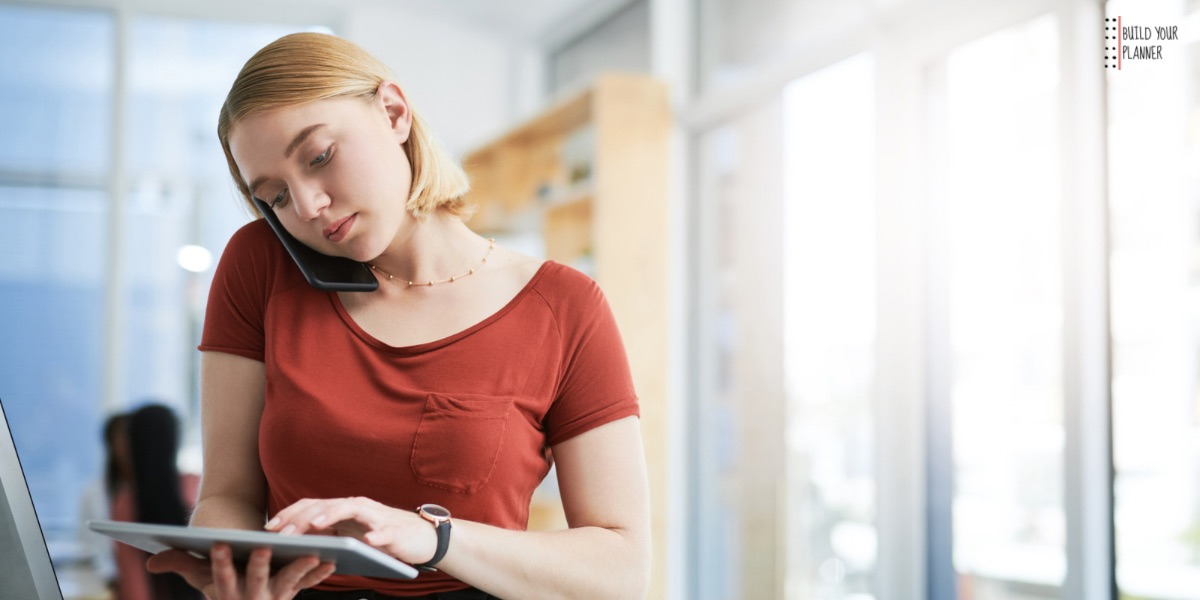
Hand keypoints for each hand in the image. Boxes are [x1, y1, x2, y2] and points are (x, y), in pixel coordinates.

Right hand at [146, 543, 335, 599]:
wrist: (244, 597)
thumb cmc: (221, 578)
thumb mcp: (199, 575)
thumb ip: (179, 564)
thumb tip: (151, 561)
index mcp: (226, 594)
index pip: (220, 579)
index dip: (220, 564)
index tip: (219, 545)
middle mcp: (250, 599)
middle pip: (255, 582)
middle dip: (259, 566)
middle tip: (265, 548)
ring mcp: (274, 597)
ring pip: (287, 584)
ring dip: (299, 571)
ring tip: (311, 554)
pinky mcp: (292, 591)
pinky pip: (307, 585)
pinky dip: (319, 574)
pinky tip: (331, 561)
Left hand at [266, 497, 438, 565]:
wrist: (421, 537)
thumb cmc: (382, 536)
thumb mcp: (350, 535)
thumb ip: (328, 534)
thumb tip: (295, 540)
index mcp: (343, 509)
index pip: (311, 505)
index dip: (290, 514)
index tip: (269, 527)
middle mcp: (357, 506)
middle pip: (325, 506)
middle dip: (302, 519)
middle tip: (283, 532)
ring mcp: (376, 516)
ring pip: (350, 510)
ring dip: (331, 516)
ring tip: (314, 526)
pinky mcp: (395, 530)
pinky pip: (384, 531)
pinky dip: (376, 535)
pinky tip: (369, 541)